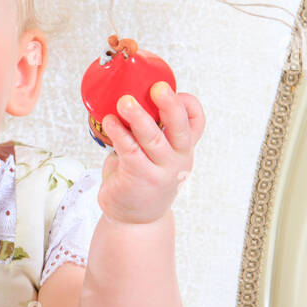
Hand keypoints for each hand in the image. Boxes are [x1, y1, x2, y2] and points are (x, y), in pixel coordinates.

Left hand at [98, 82, 205, 223]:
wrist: (135, 219)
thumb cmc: (141, 178)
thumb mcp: (155, 155)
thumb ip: (152, 131)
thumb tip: (132, 96)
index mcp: (183, 148)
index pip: (196, 122)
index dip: (188, 105)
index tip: (173, 89)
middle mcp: (177, 158)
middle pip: (180, 128)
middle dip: (170, 105)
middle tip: (157, 88)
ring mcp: (160, 170)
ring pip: (153, 139)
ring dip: (138, 118)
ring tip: (125, 101)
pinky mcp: (139, 178)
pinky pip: (130, 151)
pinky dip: (119, 133)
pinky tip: (110, 122)